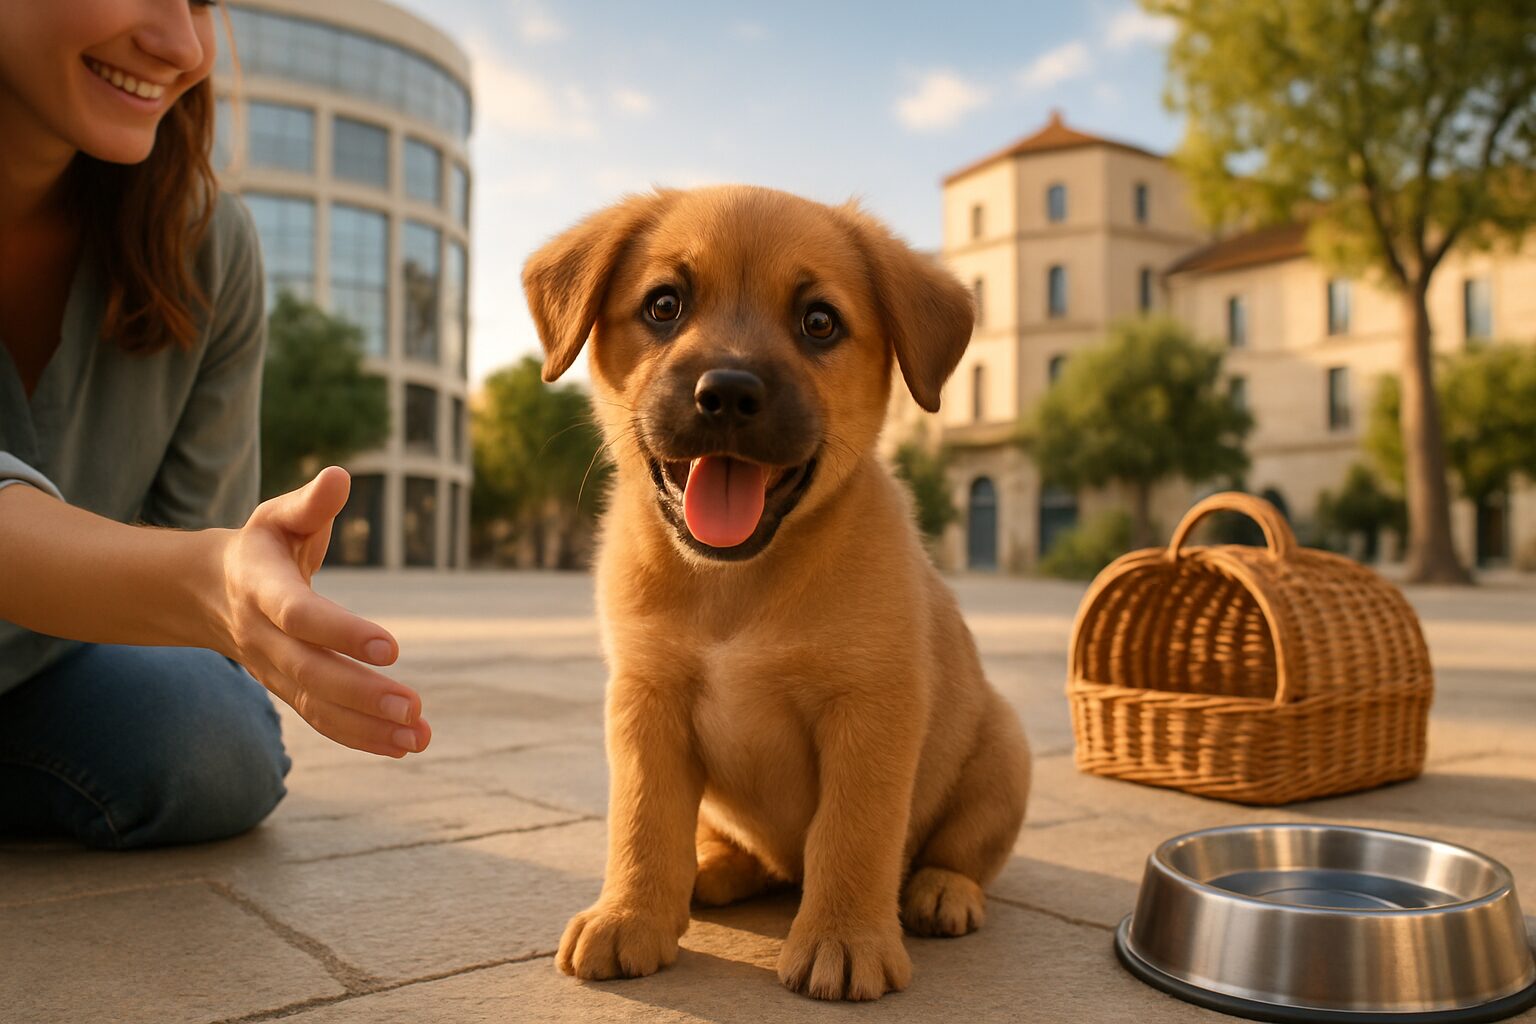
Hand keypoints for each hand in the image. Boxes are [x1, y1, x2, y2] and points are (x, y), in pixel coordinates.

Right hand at [211, 466, 430, 757]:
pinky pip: (321, 719)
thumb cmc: (261, 544)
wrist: (206, 591)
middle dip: (362, 693)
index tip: (393, 648)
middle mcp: (263, 636)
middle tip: (413, 707)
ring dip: (368, 726)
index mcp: (261, 587)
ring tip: (418, 737)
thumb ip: (311, 502)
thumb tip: (339, 476)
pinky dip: (361, 736)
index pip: (301, 616)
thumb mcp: (280, 515)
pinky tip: (405, 745)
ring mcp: (272, 669)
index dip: (343, 633)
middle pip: (311, 673)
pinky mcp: (287, 690)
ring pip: (318, 705)